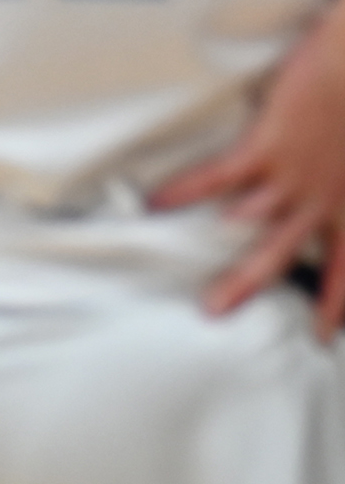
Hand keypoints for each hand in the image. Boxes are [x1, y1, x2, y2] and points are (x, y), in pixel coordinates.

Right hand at [154, 5, 344, 331]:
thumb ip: (340, 177)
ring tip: (187, 280)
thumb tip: (324, 186)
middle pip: (284, 257)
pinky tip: (156, 199)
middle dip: (249, 287)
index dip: (336, 305)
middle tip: (218, 314)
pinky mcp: (265, 147)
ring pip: (250, 228)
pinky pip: (218, 177)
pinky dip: (185, 189)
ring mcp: (292, 176)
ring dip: (225, 258)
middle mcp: (321, 198)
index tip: (324, 336)